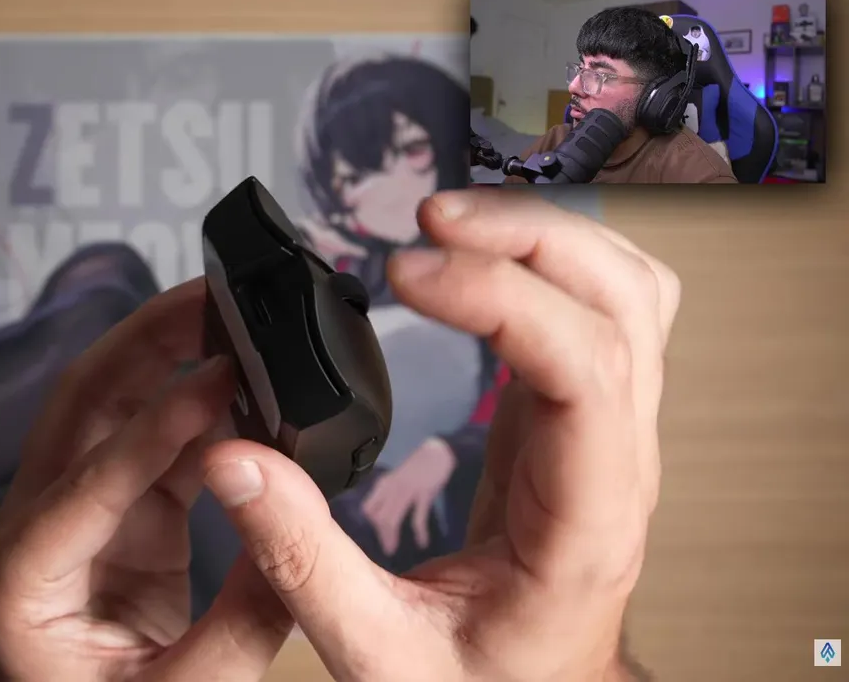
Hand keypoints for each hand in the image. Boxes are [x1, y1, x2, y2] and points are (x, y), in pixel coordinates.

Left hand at [0, 280, 292, 681]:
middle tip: (210, 298)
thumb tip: (293, 519)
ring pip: (111, 411)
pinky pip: (151, 444)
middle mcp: (27, 535)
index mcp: (17, 585)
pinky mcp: (114, 517)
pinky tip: (239, 384)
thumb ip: (246, 616)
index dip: (151, 429)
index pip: (82, 486)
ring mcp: (70, 519)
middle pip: (77, 411)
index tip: (215, 382)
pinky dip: (195, 411)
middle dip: (144, 345)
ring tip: (227, 317)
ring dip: (168, 359)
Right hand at [202, 190, 678, 680]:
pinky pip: (601, 309)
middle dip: (525, 238)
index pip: (584, 370)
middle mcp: (617, 466)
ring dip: (546, 235)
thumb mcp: (377, 651)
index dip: (501, 298)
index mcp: (582, 522)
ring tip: (449, 223)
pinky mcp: (582, 418)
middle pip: (621, 303)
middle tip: (426, 222)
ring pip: (627, 292)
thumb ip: (302, 560)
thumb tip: (234, 461)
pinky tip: (488, 253)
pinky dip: (551, 260)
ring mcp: (610, 434)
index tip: (408, 272)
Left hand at [361, 437, 456, 553]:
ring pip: (392, 519)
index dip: (371, 523)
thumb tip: (383, 512)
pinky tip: (422, 543)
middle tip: (387, 549)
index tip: (379, 533)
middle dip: (381, 536)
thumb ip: (389, 493)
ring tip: (392, 550)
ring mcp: (407, 491)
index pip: (368, 508)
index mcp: (384, 484)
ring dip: (391, 537)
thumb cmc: (417, 466)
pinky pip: (418, 518)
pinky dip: (420, 533)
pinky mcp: (424, 494)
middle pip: (378, 518)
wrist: (437, 450)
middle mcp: (392, 488)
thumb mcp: (397, 478)